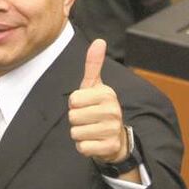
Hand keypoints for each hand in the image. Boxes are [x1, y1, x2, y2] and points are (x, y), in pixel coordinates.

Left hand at [68, 39, 129, 164]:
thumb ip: (93, 65)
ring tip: (91, 130)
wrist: (116, 139)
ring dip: (79, 134)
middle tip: (88, 120)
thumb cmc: (99, 109)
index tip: (86, 105)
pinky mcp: (109, 147)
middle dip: (76, 120)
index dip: (75, 104)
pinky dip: (84, 147)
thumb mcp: (95, 87)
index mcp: (107, 94)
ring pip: (75, 132)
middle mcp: (113, 110)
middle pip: (72, 116)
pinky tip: (94, 142)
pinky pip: (82, 147)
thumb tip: (99, 40)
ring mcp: (112, 129)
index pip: (73, 100)